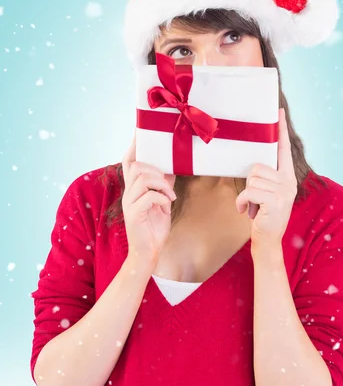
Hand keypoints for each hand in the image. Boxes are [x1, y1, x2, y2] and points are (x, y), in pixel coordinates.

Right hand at [121, 134, 176, 262]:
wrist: (148, 254)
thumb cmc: (154, 229)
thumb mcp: (162, 203)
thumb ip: (163, 186)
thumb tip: (171, 168)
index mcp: (132, 189)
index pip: (129, 162)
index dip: (134, 147)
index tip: (139, 131)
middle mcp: (127, 194)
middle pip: (137, 167)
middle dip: (156, 169)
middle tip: (169, 181)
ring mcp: (129, 204)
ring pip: (143, 178)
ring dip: (162, 184)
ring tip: (170, 195)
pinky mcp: (134, 215)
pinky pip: (149, 196)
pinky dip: (162, 197)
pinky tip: (168, 204)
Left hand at [236, 108, 296, 245]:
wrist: (267, 240)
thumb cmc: (263, 215)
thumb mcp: (267, 193)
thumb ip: (265, 177)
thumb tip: (254, 165)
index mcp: (287, 176)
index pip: (284, 149)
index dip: (280, 130)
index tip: (279, 110)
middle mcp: (289, 181)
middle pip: (257, 167)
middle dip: (249, 185)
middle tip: (254, 200)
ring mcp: (284, 191)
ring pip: (252, 179)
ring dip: (245, 195)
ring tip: (253, 207)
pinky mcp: (275, 200)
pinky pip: (249, 191)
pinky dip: (242, 202)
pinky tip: (247, 212)